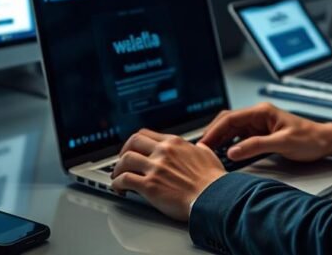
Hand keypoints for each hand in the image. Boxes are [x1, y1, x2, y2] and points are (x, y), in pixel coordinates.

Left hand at [110, 128, 225, 220]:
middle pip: (132, 142)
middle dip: (123, 152)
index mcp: (174, 143)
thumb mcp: (207, 154)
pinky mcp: (150, 186)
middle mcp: (163, 152)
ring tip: (117, 177)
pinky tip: (119, 189)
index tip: (133, 150)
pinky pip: (125, 180)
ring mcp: (155, 168)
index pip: (146, 134)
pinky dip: (117, 184)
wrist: (214, 197)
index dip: (135, 143)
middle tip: (122, 162)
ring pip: (125, 160)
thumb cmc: (213, 181)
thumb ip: (197, 148)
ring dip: (117, 169)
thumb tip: (197, 147)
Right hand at [200, 102, 331, 162]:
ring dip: (220, 140)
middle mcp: (258, 116)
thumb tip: (233, 152)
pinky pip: (240, 138)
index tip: (204, 143)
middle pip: (228, 122)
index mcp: (262, 112)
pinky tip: (225, 154)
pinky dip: (230, 145)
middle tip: (201, 149)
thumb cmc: (309, 138)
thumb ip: (256, 146)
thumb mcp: (282, 143)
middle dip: (213, 134)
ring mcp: (259, 125)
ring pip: (232, 130)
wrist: (325, 142)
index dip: (214, 131)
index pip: (230, 118)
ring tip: (209, 153)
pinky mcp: (262, 134)